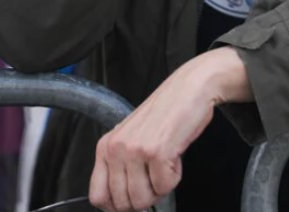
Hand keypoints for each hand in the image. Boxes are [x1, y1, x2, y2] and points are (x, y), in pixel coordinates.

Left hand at [88, 47, 250, 210]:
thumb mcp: (132, 136)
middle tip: (155, 181)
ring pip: (142, 199)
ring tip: (165, 168)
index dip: (117, 206)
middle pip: (122, 203)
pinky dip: (175, 178)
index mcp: (105, 146)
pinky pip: (165, 187)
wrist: (190, 88)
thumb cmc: (166, 111)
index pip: (98, 196)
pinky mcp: (157, 152)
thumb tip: (122, 199)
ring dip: (159, 190)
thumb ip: (121, 163)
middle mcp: (116, 149)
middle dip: (144, 199)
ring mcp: (135, 151)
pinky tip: (175, 158)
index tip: (132, 201)